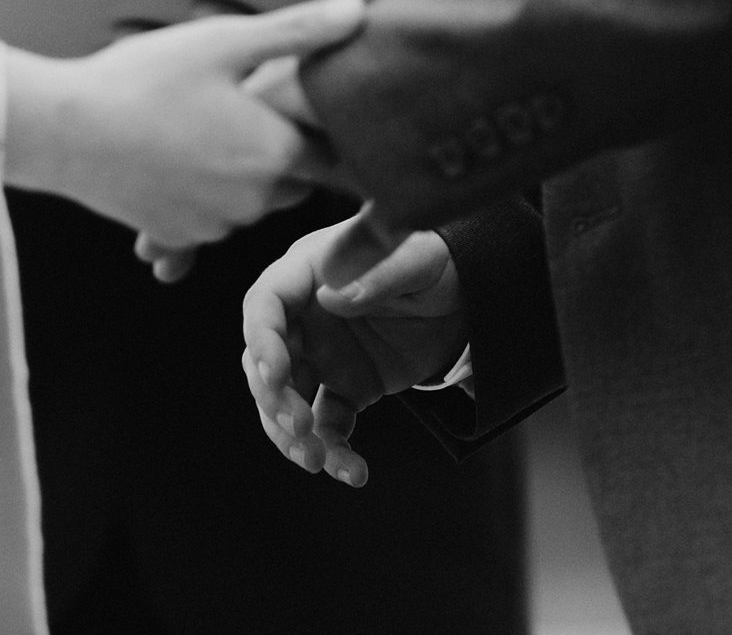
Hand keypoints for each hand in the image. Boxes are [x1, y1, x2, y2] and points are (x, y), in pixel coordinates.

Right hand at [26, 0, 366, 248]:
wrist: (61, 131)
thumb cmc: (141, 81)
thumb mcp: (222, 42)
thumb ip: (296, 32)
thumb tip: (358, 13)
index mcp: (275, 153)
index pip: (335, 155)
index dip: (324, 128)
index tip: (307, 109)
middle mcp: (254, 201)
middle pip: (296, 181)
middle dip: (283, 151)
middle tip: (246, 107)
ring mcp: (214, 224)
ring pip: (252, 200)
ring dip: (242, 174)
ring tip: (202, 127)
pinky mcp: (178, 235)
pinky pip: (210, 218)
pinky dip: (203, 194)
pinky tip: (175, 156)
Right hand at [242, 213, 466, 487]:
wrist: (468, 298)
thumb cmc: (436, 263)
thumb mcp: (417, 260)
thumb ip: (378, 271)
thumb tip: (333, 297)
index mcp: (310, 272)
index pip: (267, 302)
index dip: (263, 338)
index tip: (276, 373)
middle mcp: (305, 316)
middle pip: (265, 359)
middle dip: (273, 397)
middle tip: (299, 427)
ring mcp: (322, 355)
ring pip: (286, 399)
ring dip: (292, 434)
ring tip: (315, 461)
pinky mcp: (346, 388)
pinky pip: (328, 424)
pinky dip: (335, 451)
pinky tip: (353, 472)